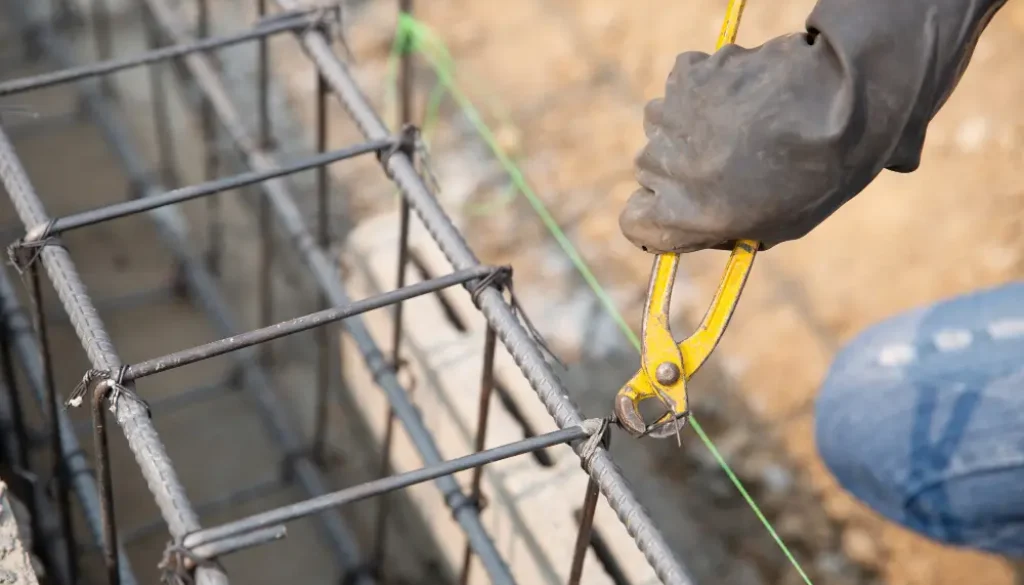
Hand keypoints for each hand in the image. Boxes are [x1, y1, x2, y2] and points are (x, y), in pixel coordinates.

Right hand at [619, 0, 1003, 253]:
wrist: (838, 105)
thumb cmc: (813, 178)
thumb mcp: (771, 228)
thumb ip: (724, 230)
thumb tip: (711, 227)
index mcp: (677, 215)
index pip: (634, 222)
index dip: (656, 217)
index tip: (680, 210)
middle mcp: (659, 167)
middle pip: (652, 171)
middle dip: (682, 168)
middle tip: (730, 163)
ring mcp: (668, 117)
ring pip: (666, 126)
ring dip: (692, 126)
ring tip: (743, 125)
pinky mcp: (685, 75)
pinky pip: (685, 85)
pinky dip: (707, 88)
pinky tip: (745, 93)